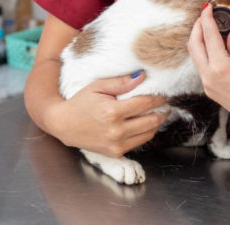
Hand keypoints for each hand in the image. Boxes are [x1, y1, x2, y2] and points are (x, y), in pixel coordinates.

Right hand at [47, 71, 168, 156]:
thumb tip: (142, 76)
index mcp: (112, 112)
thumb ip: (121, 82)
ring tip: (158, 112)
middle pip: (152, 120)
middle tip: (166, 102)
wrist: (62, 124)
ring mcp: (116, 144)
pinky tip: (144, 122)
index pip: (146, 103)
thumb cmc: (81, 102)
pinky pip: (140, 142)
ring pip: (149, 133)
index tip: (165, 92)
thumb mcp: (98, 86)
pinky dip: (146, 132)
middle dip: (162, 110)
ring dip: (156, 122)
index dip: (159, 97)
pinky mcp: (116, 153)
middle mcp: (116, 131)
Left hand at [187, 5, 229, 126]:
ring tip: (208, 29)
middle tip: (204, 16)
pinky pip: (201, 67)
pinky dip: (204, 54)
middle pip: (194, 45)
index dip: (206, 19)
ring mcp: (206, 84)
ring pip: (195, 56)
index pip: (209, 36)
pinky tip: (213, 48)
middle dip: (197, 28)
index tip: (207, 8)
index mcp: (220, 67)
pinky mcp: (209, 90)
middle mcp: (208, 76)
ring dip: (199, 41)